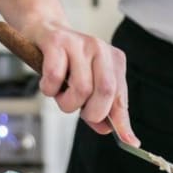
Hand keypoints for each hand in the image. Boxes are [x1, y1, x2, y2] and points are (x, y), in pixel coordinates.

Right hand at [33, 20, 140, 145]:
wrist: (43, 30)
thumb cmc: (66, 62)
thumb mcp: (87, 84)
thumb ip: (99, 108)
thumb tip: (107, 130)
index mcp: (114, 61)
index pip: (120, 97)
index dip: (122, 122)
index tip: (129, 142)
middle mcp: (101, 49)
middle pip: (106, 91)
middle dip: (91, 112)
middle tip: (77, 109)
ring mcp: (79, 44)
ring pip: (81, 88)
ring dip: (66, 102)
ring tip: (60, 94)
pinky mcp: (57, 42)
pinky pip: (55, 77)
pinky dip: (49, 89)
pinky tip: (48, 84)